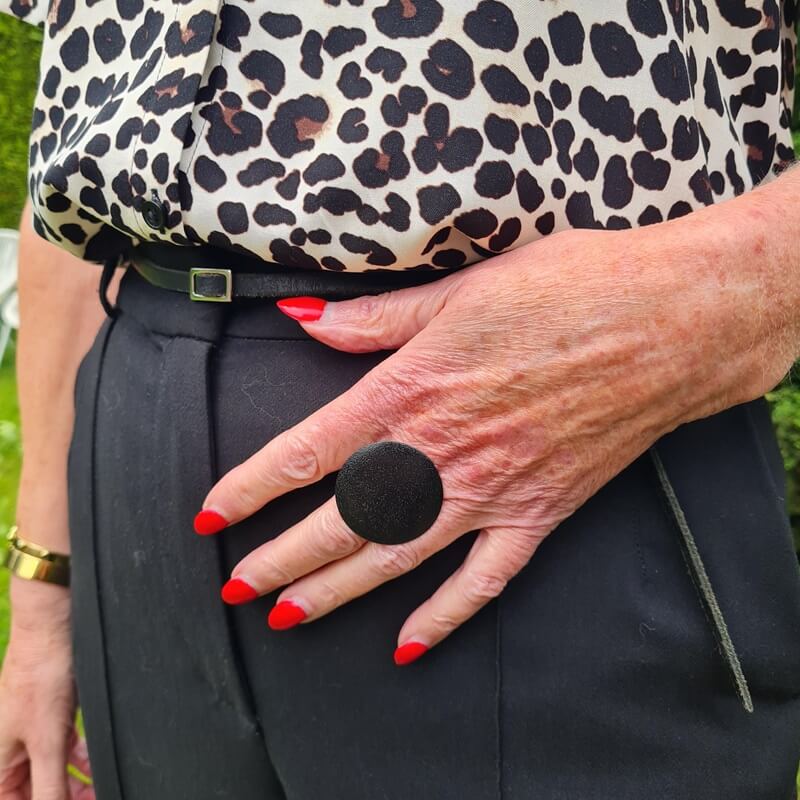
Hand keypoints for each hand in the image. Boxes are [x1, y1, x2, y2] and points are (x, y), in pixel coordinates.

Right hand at [0, 579, 93, 799]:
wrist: (53, 626)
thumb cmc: (41, 679)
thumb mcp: (47, 742)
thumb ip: (49, 787)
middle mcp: (9, 751)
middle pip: (35, 792)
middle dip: (65, 798)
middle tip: (94, 798)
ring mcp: (32, 733)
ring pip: (53, 772)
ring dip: (75, 784)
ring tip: (100, 788)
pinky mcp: (52, 716)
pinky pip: (65, 749)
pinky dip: (80, 760)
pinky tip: (98, 765)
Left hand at [197, 213, 782, 663]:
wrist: (666, 320)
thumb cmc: (568, 288)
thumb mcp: (460, 290)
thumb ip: (375, 319)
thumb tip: (306, 318)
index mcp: (411, 391)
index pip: (306, 452)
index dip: (250, 487)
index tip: (210, 515)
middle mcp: (441, 452)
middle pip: (340, 519)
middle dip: (279, 558)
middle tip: (237, 586)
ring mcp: (491, 491)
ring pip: (395, 559)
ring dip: (336, 593)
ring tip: (289, 618)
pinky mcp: (539, 512)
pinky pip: (484, 580)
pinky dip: (444, 618)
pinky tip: (408, 646)